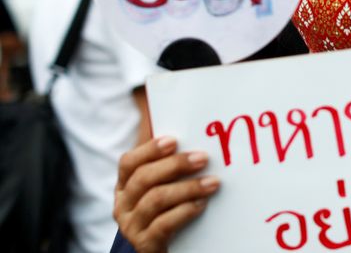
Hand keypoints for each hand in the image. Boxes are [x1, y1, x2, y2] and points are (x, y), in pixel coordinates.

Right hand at [113, 137, 219, 252]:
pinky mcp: (145, 245)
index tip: (174, 140)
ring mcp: (132, 226)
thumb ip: (168, 161)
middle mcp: (122, 205)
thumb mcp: (164, 184)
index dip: (149, 149)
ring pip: (155, 200)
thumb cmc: (168, 209)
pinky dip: (184, 211)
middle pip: (144, 178)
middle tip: (203, 158)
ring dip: (187, 188)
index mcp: (125, 185)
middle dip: (175, 165)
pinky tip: (201, 204)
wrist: (166, 250)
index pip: (129, 162)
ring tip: (212, 182)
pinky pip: (163, 225)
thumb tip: (185, 125)